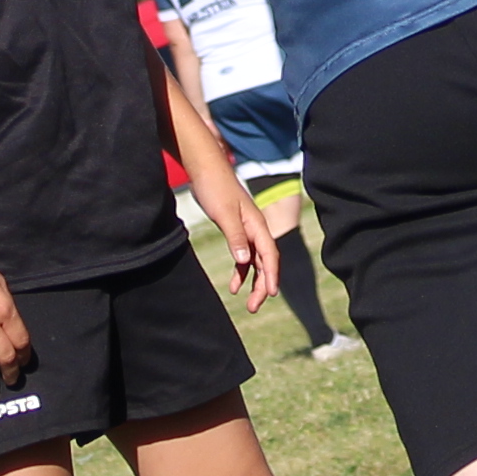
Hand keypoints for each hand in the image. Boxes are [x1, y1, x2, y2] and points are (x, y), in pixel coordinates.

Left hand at [200, 164, 281, 309]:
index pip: (269, 255)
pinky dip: (241, 272)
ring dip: (253, 282)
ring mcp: (247, 231)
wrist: (205, 168)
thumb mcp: (224, 213)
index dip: (271, 275)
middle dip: (263, 285)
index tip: (271, 294)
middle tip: (254, 307)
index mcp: (257, 225)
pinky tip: (233, 286)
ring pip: (256, 262)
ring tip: (248, 303)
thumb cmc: (215, 187)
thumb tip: (245, 261)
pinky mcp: (236, 231)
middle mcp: (256, 229)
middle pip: (265, 263)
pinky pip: (244, 257)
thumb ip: (235, 237)